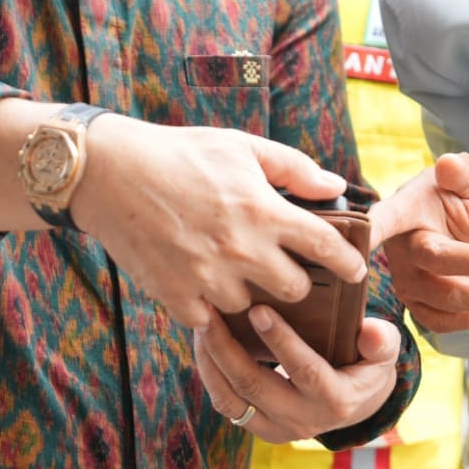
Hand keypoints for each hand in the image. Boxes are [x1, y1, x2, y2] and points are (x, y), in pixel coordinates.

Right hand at [71, 114, 367, 330]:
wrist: (111, 173)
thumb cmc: (182, 154)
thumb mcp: (243, 147)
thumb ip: (294, 169)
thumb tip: (334, 185)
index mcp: (263, 211)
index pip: (324, 246)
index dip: (348, 262)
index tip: (357, 270)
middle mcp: (241, 249)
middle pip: (294, 290)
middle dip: (296, 282)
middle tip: (286, 270)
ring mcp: (207, 277)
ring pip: (251, 309)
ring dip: (250, 296)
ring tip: (238, 276)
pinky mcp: (175, 296)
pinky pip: (210, 320)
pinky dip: (212, 309)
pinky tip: (207, 288)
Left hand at [193, 305, 399, 441]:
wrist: (357, 404)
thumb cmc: (369, 365)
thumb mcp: (385, 351)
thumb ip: (381, 341)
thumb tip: (372, 332)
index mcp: (336, 400)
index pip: (305, 370)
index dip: (281, 342)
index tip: (259, 310)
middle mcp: (304, 421)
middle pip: (255, 385)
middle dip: (227, 347)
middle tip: (211, 310)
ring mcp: (278, 429)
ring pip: (232, 398)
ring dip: (211, 360)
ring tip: (200, 323)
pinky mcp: (259, 428)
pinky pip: (226, 404)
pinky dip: (210, 373)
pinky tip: (203, 342)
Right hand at [366, 151, 468, 333]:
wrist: (447, 224)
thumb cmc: (454, 197)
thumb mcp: (467, 178)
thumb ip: (462, 171)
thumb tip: (449, 165)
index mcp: (404, 210)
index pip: (386, 220)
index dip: (375, 229)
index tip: (369, 235)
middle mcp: (399, 250)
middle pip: (440, 268)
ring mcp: (404, 282)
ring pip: (448, 301)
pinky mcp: (416, 306)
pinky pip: (444, 323)